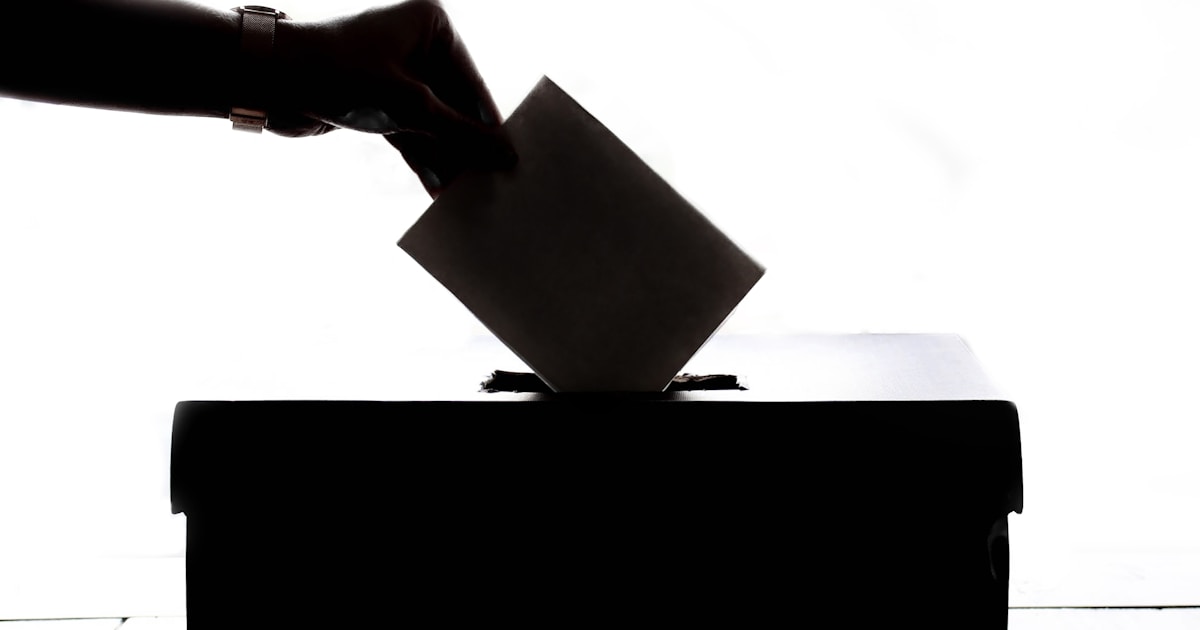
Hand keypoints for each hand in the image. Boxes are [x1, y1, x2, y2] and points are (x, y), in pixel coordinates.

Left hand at [271, 0, 514, 196]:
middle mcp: (415, 45)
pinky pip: (411, 134)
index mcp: (431, 25)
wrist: (266, 79)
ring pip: (433, 124)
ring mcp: (395, 75)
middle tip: (492, 184)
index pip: (473, 82)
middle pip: (455, 105)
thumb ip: (461, 134)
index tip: (511, 161)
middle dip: (468, 147)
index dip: (490, 126)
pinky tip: (439, 189)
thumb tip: (505, 156)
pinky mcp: (377, 102)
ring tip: (468, 194)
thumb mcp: (410, 107)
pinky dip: (422, 159)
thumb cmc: (338, 72)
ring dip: (447, 158)